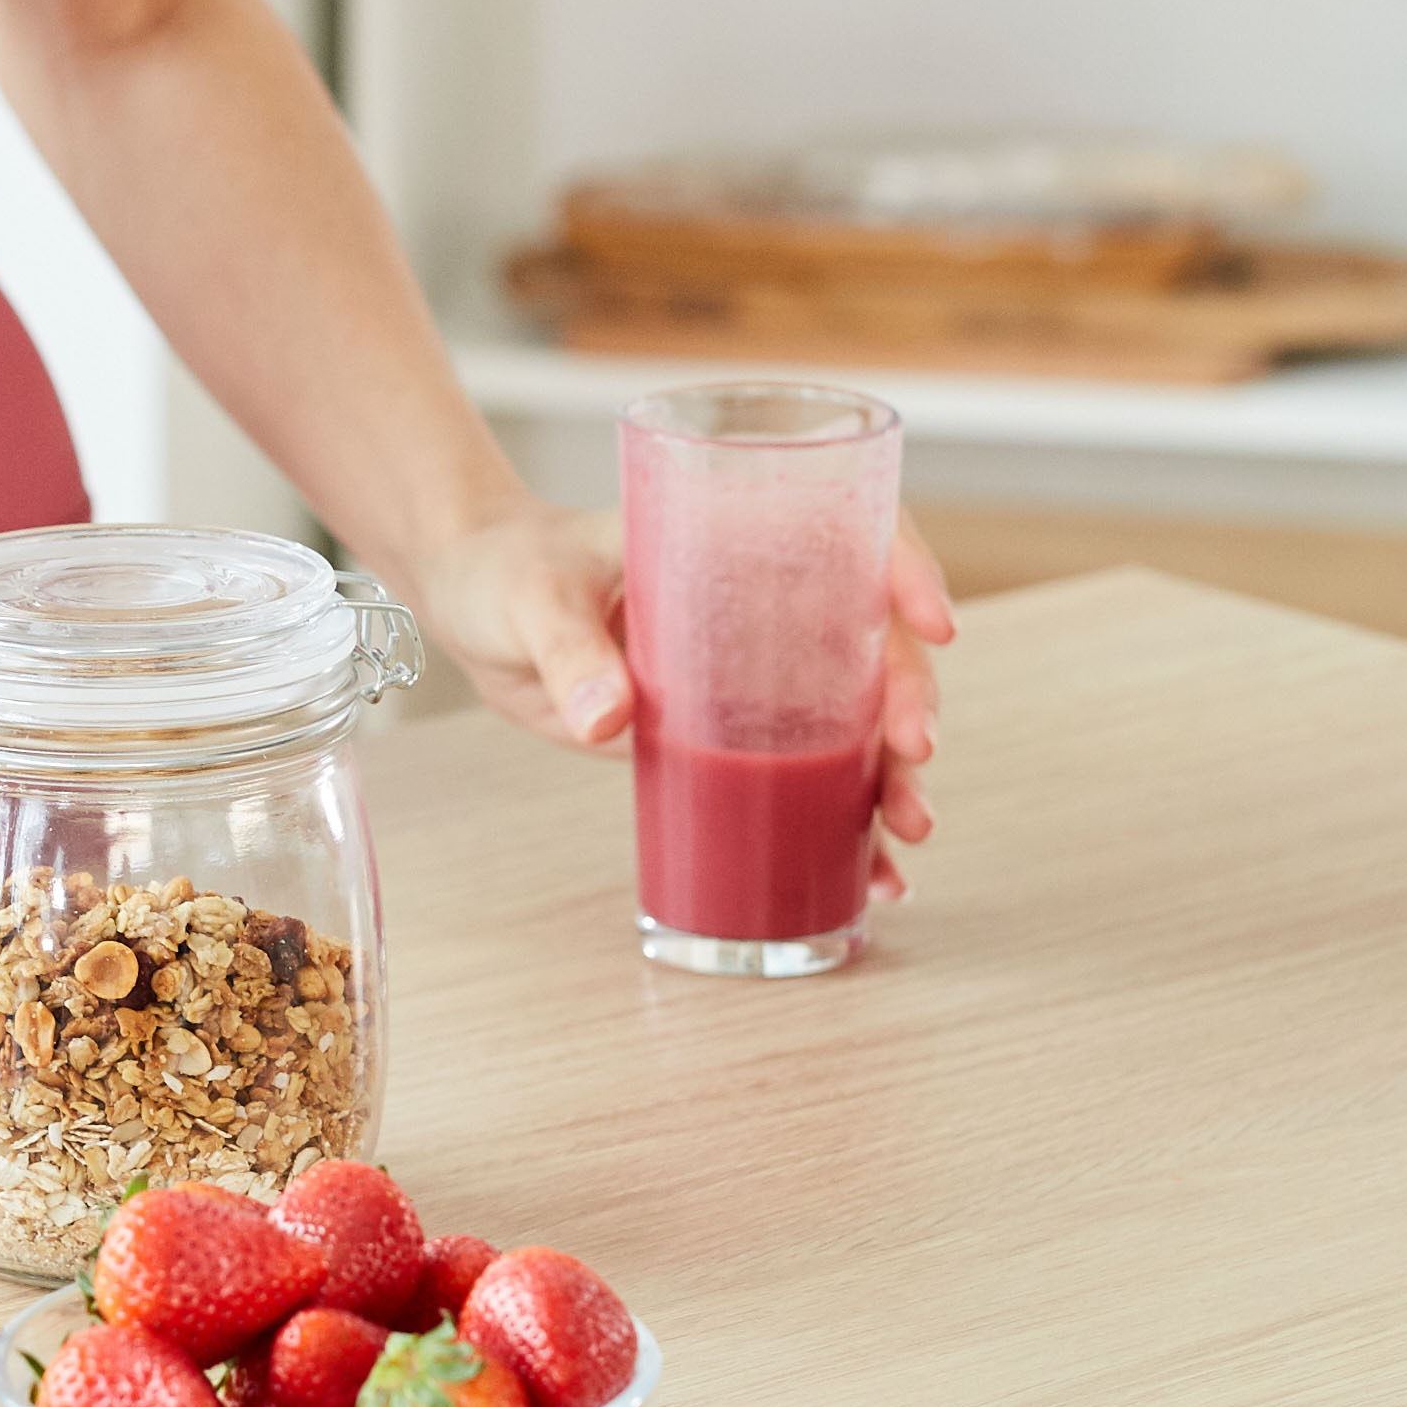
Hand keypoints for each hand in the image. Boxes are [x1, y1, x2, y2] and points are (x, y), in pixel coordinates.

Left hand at [396, 501, 958, 901]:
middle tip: (914, 754)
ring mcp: (750, 672)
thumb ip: (570, 653)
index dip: (904, 570)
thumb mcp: (534, 600)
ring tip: (908, 833)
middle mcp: (761, 603)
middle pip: (871, 641)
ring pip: (852, 718)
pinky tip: (871, 873)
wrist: (472, 606)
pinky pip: (801, 771)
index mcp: (732, 539)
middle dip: (908, 698)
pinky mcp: (724, 731)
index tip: (933, 624)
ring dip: (890, 774)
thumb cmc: (506, 570)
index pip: (848, 533)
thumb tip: (609, 716)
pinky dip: (842, 821)